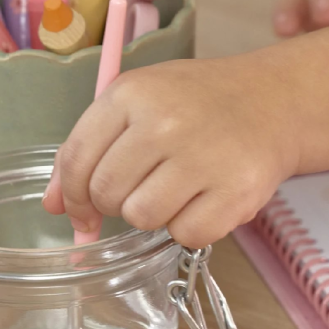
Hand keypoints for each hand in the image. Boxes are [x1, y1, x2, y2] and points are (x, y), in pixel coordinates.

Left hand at [43, 56, 299, 249]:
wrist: (273, 102)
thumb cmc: (199, 105)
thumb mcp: (139, 104)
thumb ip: (90, 148)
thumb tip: (54, 205)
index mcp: (132, 94)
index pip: (76, 159)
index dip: (71, 196)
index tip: (80, 211)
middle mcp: (165, 123)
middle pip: (106, 193)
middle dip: (114, 204)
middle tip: (140, 191)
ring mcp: (202, 158)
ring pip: (141, 218)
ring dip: (152, 216)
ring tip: (175, 191)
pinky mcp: (235, 192)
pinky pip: (185, 235)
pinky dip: (189, 229)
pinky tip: (202, 201)